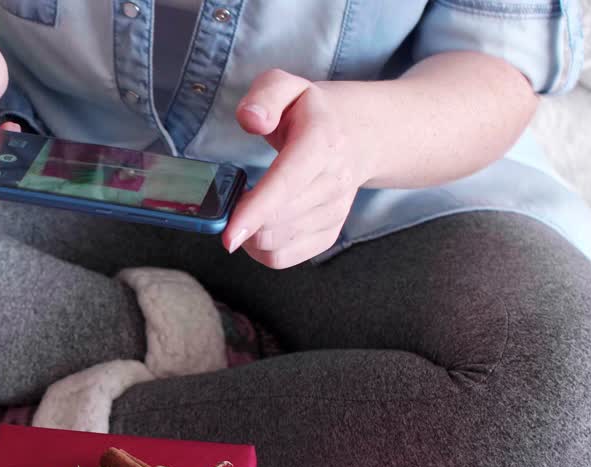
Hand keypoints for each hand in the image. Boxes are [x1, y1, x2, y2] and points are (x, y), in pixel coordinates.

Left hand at [223, 70, 370, 268]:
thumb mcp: (287, 86)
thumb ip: (265, 95)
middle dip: (243, 220)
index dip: (256, 211)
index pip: (287, 183)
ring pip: (278, 244)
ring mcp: (335, 211)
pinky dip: (261, 250)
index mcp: (321, 141)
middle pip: (277, 222)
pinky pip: (284, 258)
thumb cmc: (312, 111)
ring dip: (249, 235)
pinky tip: (256, 228)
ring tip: (244, 209)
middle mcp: (333, 181)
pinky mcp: (329, 232)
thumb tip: (252, 119)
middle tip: (229, 199)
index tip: (228, 235)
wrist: (361, 135)